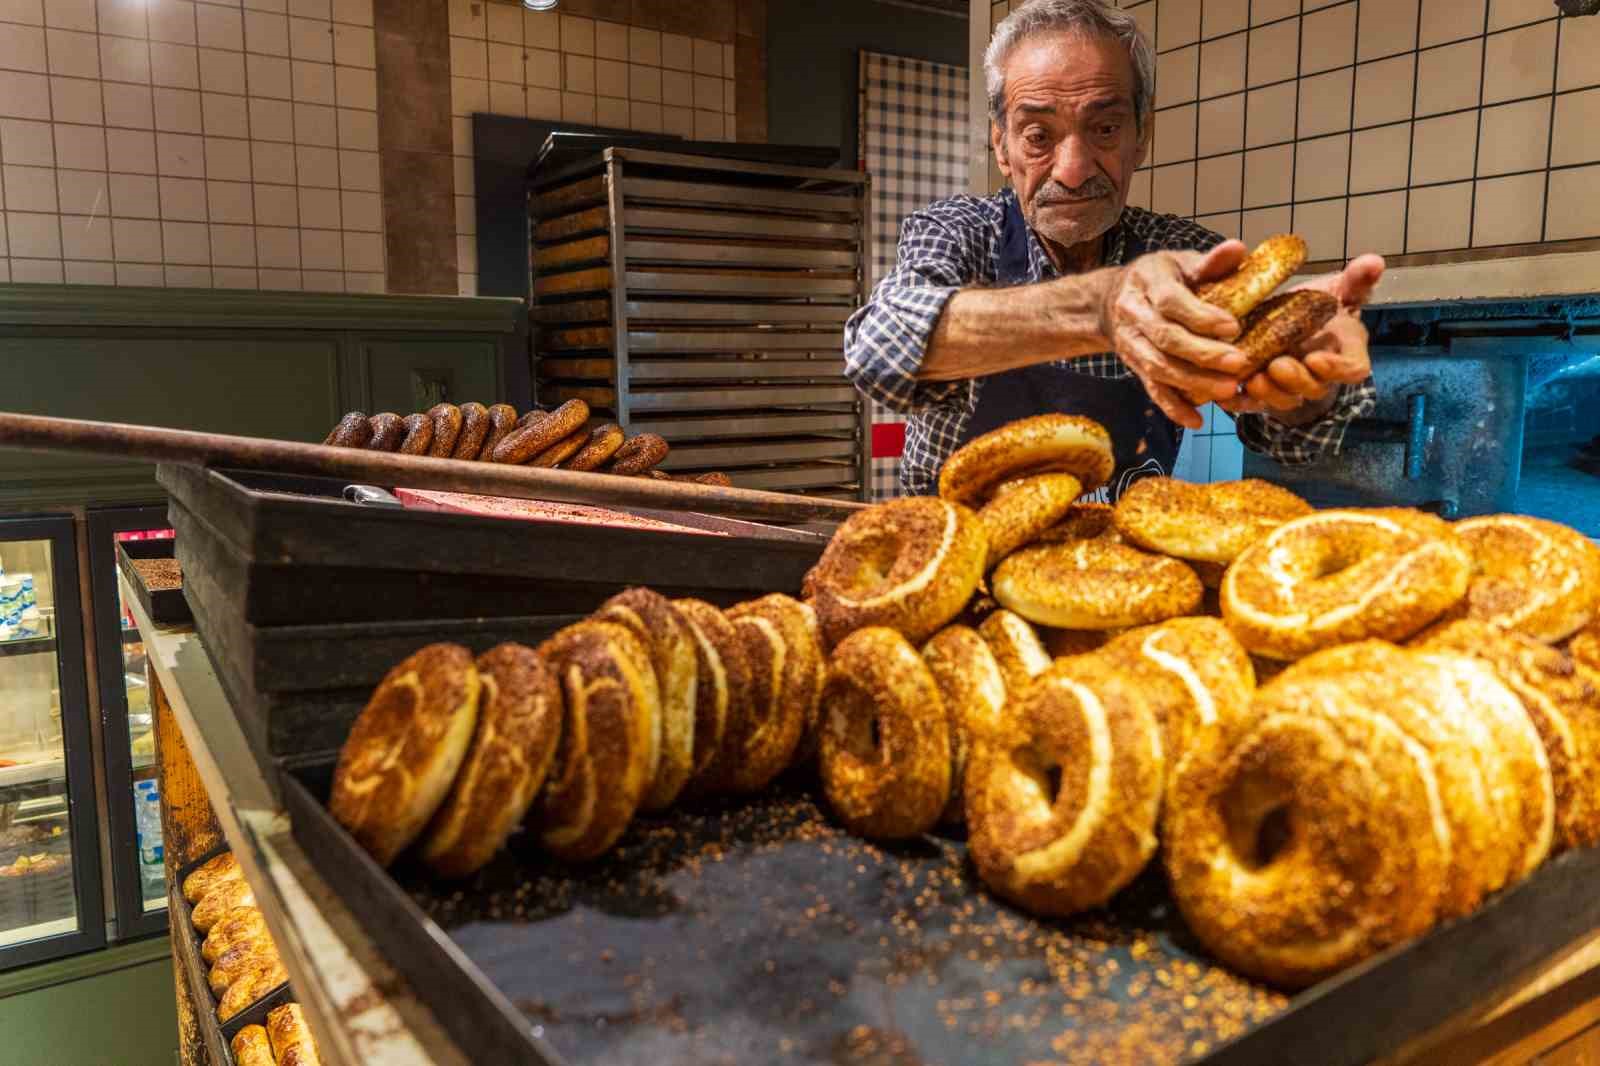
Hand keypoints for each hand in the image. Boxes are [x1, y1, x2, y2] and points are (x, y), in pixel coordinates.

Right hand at [1100, 241, 1254, 429]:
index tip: (1233, 326)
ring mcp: (1131, 344)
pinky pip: (1152, 389)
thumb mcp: (1181, 262)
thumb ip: (1210, 262)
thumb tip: (1238, 249)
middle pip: (1166, 339)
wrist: (1111, 301)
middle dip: (1203, 354)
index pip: (1172, 302)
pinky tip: (1197, 420)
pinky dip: (1173, 407)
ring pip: (1159, 367)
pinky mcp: (1134, 367)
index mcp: (1148, 282)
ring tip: (1228, 389)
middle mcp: (1134, 314)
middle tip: (1239, 363)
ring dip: (1194, 382)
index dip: (1201, 316)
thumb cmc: (1159, 278)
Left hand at [1224, 254, 1384, 416]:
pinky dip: (1240, 401)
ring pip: (1283, 399)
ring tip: (1252, 378)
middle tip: (1277, 365)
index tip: (1317, 358)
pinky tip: (1225, 394)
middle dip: (1295, 379)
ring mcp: (1291, 387)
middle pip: (1313, 387)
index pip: (1353, 370)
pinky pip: (1253, 404)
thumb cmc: (1321, 308)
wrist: (1292, 322)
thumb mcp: (1339, 291)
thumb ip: (1356, 280)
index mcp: (1345, 353)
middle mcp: (1320, 376)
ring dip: (1268, 392)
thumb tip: (1375, 261)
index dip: (1338, 369)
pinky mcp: (1264, 392)